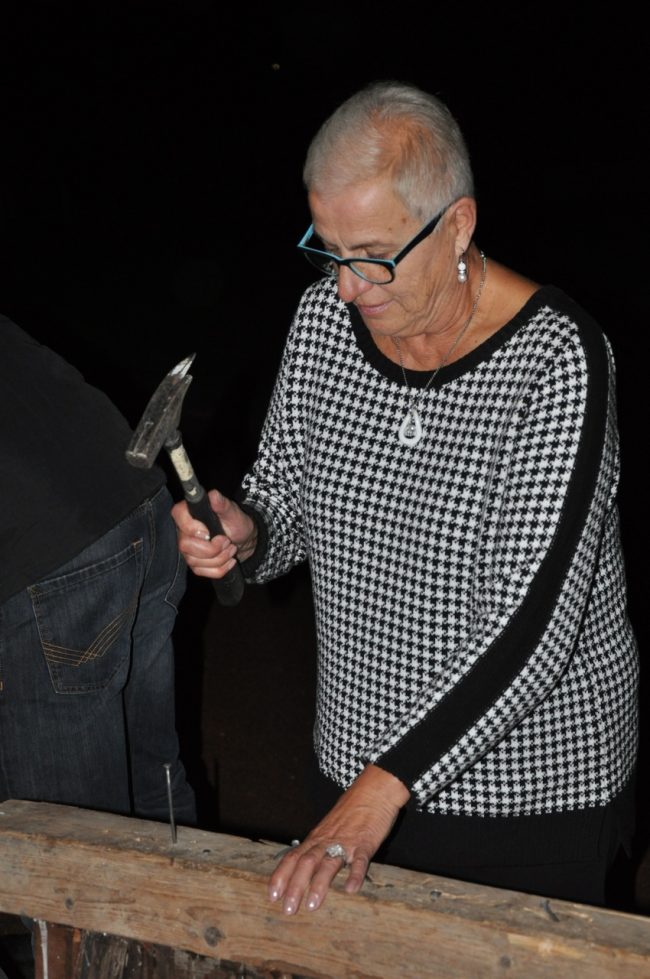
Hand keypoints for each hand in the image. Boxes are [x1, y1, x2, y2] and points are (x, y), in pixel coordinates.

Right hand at [171, 489, 256, 577]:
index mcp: (189, 513)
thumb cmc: (234, 521)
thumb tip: (214, 495)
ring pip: (195, 562)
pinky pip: (202, 572)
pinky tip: (228, 560)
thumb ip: (222, 504)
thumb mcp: (232, 511)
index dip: (191, 526)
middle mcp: (183, 531)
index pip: (178, 515)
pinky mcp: (194, 564)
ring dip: (219, 558)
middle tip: (227, 541)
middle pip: (185, 545)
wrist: (243, 539)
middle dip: (211, 548)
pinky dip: (220, 568)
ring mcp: (187, 550)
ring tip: (230, 548)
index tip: (208, 531)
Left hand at [269, 764, 409, 914]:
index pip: (293, 857)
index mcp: (317, 838)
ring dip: (319, 885)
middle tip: (288, 910)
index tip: (272, 895)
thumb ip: (319, 845)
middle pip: (306, 863)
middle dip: (295, 887)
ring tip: (312, 906)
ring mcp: (346, 841)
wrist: (373, 789)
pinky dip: (355, 874)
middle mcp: (327, 840)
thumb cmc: (351, 810)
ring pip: (328, 863)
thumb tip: (306, 864)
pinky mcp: (365, 843)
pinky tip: (352, 890)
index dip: (281, 875)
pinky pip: (359, 860)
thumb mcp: (329, 827)